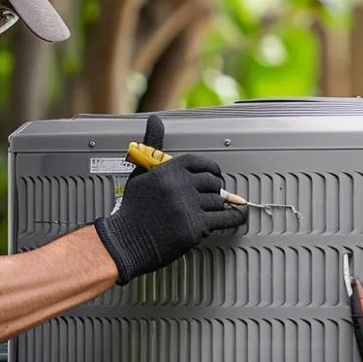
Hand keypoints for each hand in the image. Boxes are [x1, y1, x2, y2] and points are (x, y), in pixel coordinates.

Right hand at [94, 115, 246, 284]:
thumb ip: (153, 145)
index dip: (212, 169)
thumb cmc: (132, 209)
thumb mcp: (140, 172)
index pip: (201, 163)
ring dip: (220, 205)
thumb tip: (155, 120)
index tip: (215, 175)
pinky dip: (235, 218)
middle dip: (215, 189)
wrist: (125, 241)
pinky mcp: (196, 228)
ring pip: (219, 201)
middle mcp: (180, 186)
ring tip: (215, 209)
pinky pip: (225, 219)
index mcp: (169, 170)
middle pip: (212, 182)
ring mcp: (189, 207)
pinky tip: (237, 216)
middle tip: (215, 194)